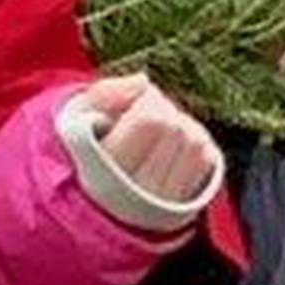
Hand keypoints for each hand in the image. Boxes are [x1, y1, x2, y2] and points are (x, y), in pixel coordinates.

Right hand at [79, 72, 221, 201]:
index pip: (151, 121)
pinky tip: (172, 144)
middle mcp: (137, 195)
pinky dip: (196, 142)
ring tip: (157, 129)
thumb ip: (104, 93)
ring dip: (182, 124)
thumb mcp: (78, 115)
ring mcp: (163, 202)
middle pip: (176, 129)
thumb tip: (142, 81)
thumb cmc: (85, 145)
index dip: (148, 99)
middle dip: (164, 110)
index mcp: (103, 173)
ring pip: (196, 143)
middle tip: (142, 115)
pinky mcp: (182, 203)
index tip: (132, 102)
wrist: (91, 191)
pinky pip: (206, 159)